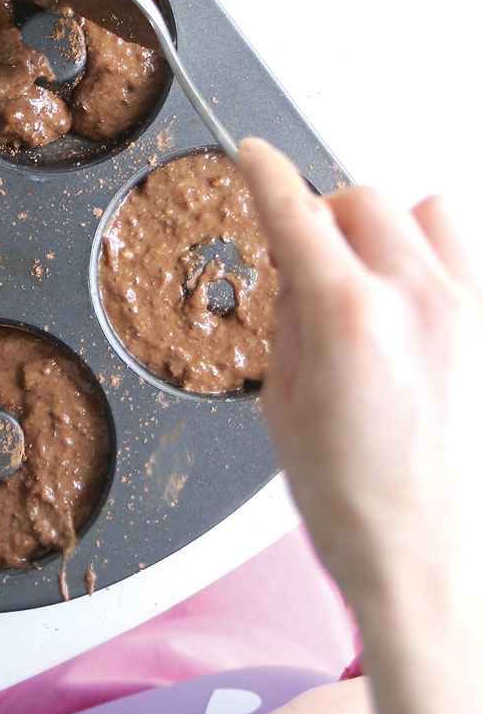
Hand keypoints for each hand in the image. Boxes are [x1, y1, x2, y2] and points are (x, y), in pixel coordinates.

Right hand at [236, 137, 480, 604]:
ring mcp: (468, 311)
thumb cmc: (353, 498)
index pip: (296, 210)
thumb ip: (289, 313)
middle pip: (364, 197)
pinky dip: (433, 255)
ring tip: (369, 274)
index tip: (253, 156)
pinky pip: (467, 252)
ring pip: (428, 208)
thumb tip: (295, 262)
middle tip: (308, 259)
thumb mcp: (281, 399)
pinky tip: (412, 298)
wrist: (423, 558)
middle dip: (325, 216)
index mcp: (349, 317)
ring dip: (388, 227)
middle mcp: (418, 301)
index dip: (264, 173)